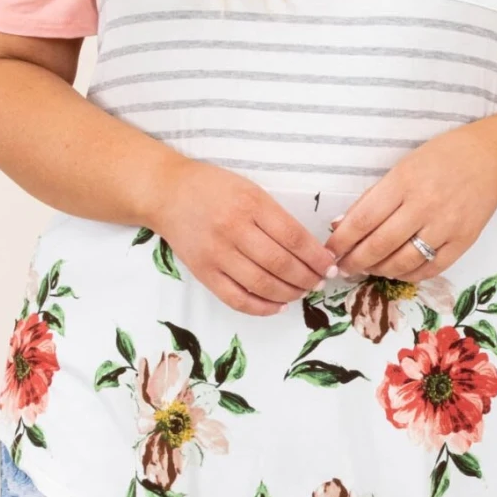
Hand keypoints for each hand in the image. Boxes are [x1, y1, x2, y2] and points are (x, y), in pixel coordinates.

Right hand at [155, 160, 338, 315]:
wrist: (167, 193)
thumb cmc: (213, 188)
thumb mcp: (250, 190)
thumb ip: (276, 217)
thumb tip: (310, 250)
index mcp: (250, 204)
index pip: (293, 237)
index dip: (316, 257)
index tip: (329, 266)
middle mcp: (233, 229)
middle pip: (280, 264)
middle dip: (307, 278)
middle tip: (318, 282)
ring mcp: (217, 254)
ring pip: (262, 284)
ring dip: (289, 294)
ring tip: (301, 292)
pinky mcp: (203, 272)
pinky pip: (236, 298)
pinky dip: (261, 307)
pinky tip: (277, 306)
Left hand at [325, 126, 496, 281]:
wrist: (489, 160)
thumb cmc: (441, 159)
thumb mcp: (402, 168)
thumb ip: (372, 198)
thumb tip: (341, 226)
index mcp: (403, 182)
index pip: (363, 220)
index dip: (341, 241)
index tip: (330, 251)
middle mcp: (424, 205)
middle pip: (379, 245)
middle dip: (355, 261)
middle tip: (344, 267)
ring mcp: (445, 226)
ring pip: (402, 262)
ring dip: (379, 270)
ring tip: (369, 268)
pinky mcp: (462, 241)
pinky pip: (429, 269)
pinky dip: (408, 275)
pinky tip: (396, 271)